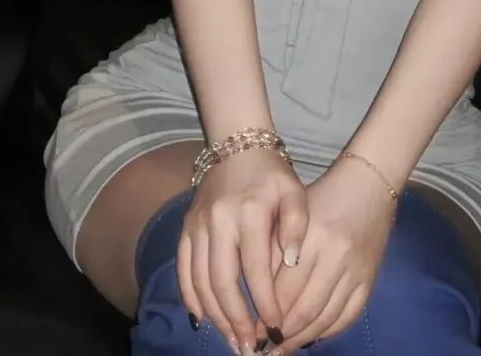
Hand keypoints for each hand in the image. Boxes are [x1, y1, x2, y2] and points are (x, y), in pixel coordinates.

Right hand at [177, 148, 307, 353]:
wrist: (237, 144)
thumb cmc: (272, 174)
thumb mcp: (294, 191)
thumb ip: (297, 224)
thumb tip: (293, 262)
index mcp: (248, 213)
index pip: (255, 269)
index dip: (265, 302)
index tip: (276, 328)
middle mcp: (218, 221)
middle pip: (221, 281)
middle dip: (235, 319)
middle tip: (250, 347)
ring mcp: (197, 225)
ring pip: (199, 280)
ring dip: (214, 315)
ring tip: (232, 340)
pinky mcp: (186, 228)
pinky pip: (182, 269)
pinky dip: (190, 297)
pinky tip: (202, 320)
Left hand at [273, 156, 394, 350]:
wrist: (369, 184)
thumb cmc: (322, 195)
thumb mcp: (293, 213)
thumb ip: (275, 248)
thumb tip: (258, 295)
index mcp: (313, 236)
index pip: (285, 287)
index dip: (267, 313)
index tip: (252, 328)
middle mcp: (336, 256)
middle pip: (305, 308)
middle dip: (282, 333)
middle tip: (264, 347)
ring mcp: (356, 270)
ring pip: (326, 317)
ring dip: (302, 338)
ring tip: (283, 348)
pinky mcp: (369, 279)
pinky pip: (347, 316)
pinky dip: (328, 331)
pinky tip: (311, 336)